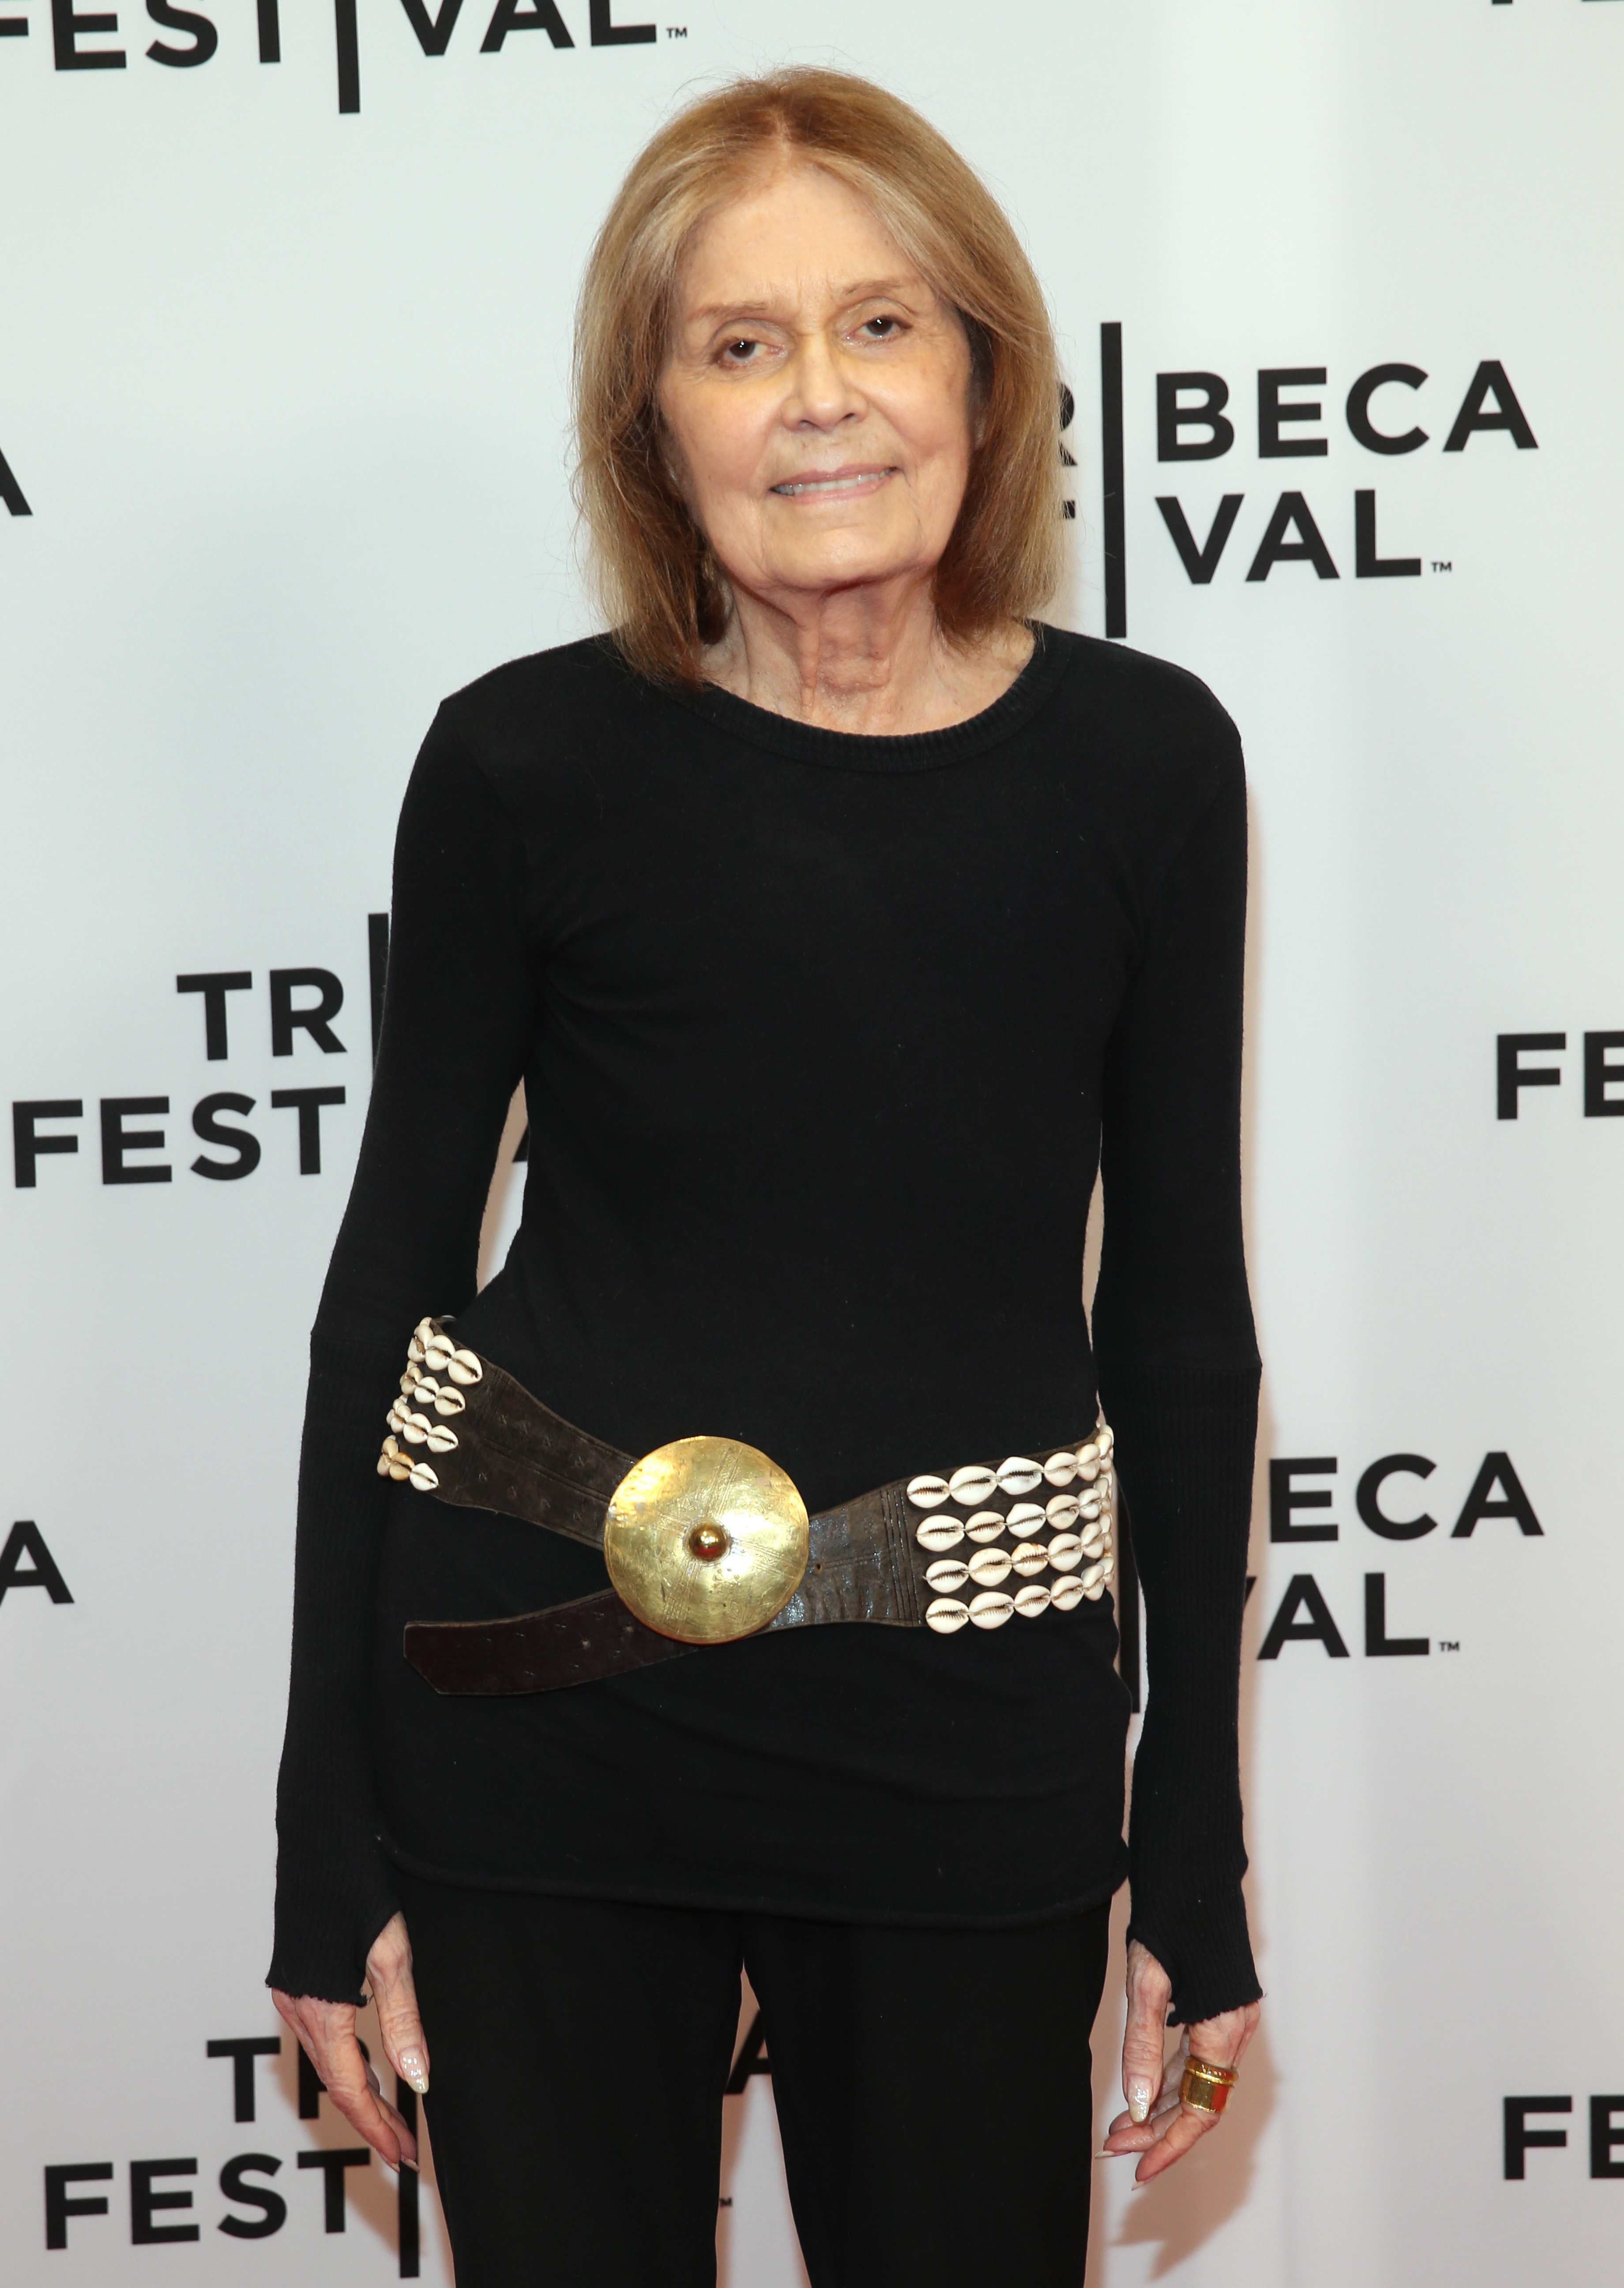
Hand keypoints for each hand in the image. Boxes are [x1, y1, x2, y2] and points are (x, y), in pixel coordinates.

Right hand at [271, 1912, 429, 2172]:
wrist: (319, 1840)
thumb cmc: (357, 1887)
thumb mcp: (391, 1953)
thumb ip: (403, 2016)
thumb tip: (418, 2078)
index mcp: (319, 2008)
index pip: (349, 2087)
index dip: (375, 2124)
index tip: (401, 2154)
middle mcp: (297, 2007)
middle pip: (335, 2081)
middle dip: (368, 2117)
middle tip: (401, 2146)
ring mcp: (292, 1994)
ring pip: (326, 2060)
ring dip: (357, 2090)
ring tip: (391, 2115)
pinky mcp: (297, 1979)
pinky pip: (321, 2036)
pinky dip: (345, 2059)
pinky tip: (369, 2062)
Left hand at [1101, 1938, 1259, 2184]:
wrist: (1193, 1873)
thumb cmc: (1171, 1921)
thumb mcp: (1147, 1983)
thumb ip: (1142, 2045)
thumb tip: (1136, 2105)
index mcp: (1222, 2028)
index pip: (1200, 2108)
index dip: (1170, 2144)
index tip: (1137, 2168)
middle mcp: (1233, 2030)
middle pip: (1199, 2100)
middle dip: (1156, 2129)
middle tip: (1113, 2145)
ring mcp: (1229, 2020)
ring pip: (1196, 2082)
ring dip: (1160, 2107)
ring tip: (1119, 2126)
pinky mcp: (1217, 2010)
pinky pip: (1196, 2059)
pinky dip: (1168, 2079)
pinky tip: (1142, 2091)